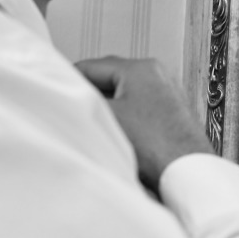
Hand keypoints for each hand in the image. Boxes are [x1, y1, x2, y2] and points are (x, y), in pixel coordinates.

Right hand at [76, 57, 212, 189]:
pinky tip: (114, 132)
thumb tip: (68, 94)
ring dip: (106, 106)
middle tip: (68, 110)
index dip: (67, 80)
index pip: (90, 66)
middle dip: (88, 94)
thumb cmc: (153, 144)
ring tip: (91, 124)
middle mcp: (157, 74)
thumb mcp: (106, 116)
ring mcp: (167, 92)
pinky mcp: (171, 111)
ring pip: (123, 93)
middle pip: (108, 78)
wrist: (187, 171)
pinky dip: (123, 115)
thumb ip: (83, 99)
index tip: (52, 92)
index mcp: (140, 68)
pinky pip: (138, 106)